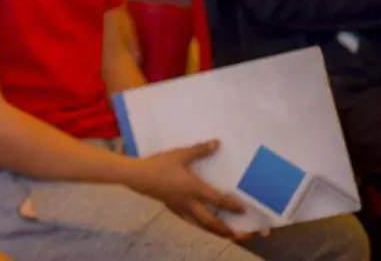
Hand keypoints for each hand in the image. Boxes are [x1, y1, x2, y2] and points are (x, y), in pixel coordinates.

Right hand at [127, 140, 248, 240]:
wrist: (137, 176)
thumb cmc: (159, 164)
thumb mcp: (180, 154)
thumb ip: (199, 150)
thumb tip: (216, 143)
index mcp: (194, 188)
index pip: (218, 200)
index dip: (232, 206)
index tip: (243, 210)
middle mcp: (189, 202)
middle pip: (210, 221)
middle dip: (225, 230)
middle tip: (239, 236)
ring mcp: (179, 207)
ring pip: (200, 225)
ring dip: (214, 231)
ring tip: (224, 235)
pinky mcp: (172, 207)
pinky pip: (189, 220)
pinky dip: (199, 225)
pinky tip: (200, 224)